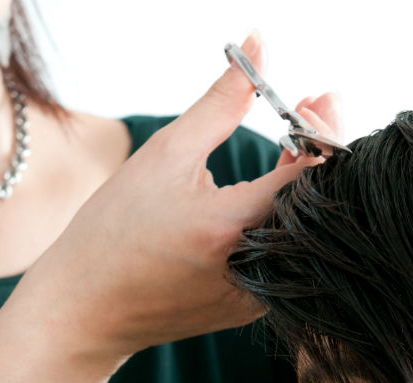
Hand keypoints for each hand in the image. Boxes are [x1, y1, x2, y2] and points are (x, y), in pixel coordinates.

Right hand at [25, 33, 338, 372]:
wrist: (89, 309)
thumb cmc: (115, 230)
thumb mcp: (166, 155)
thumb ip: (222, 102)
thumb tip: (259, 44)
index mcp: (232, 228)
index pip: (312, 173)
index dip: (322, 130)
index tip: (318, 99)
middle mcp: (258, 269)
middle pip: (320, 201)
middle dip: (323, 149)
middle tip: (314, 107)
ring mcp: (262, 295)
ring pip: (308, 229)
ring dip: (308, 183)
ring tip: (294, 141)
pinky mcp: (258, 308)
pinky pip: (290, 253)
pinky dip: (289, 215)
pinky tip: (278, 185)